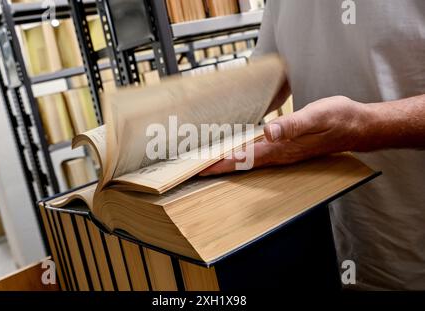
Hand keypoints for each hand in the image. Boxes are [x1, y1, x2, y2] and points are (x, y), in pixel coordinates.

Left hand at [200, 96, 369, 175]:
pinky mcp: (286, 149)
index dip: (221, 163)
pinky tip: (235, 152)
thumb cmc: (339, 119)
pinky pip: (257, 155)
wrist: (357, 126)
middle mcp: (278, 155)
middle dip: (217, 167)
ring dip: (227, 164)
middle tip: (194, 170)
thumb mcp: (317, 116)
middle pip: (241, 164)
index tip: (199, 168)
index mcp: (281, 148)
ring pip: (247, 162)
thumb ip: (293, 125)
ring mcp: (282, 154)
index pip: (243, 158)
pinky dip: (241, 156)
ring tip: (207, 164)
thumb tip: (269, 131)